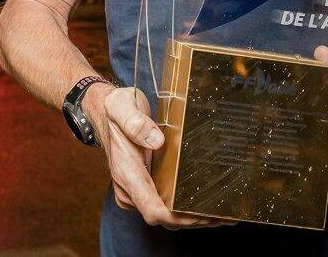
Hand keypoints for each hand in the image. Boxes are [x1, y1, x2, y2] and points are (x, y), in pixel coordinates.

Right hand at [83, 84, 234, 229]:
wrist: (104, 111)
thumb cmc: (114, 109)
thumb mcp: (121, 106)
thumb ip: (135, 123)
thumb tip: (157, 141)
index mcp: (127, 173)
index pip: (152, 210)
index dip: (177, 218)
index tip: (201, 216)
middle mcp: (130, 188)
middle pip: (163, 218)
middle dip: (192, 220)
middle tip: (223, 216)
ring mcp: (136, 189)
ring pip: (165, 215)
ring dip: (191, 218)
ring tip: (221, 214)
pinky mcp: (143, 185)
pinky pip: (164, 205)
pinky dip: (184, 209)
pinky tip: (205, 205)